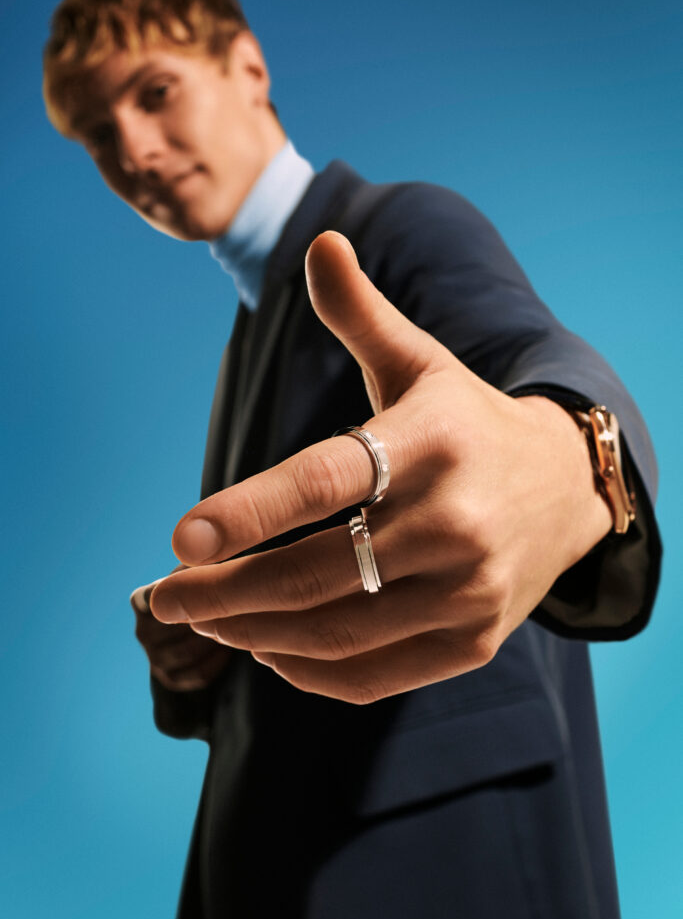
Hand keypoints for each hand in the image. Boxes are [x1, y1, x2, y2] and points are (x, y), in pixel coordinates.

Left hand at [150, 231, 610, 703]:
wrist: (564, 490)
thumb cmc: (468, 423)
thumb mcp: (422, 363)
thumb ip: (363, 313)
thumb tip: (319, 242)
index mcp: (431, 442)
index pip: (324, 480)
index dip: (247, 512)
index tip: (179, 538)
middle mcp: (456, 519)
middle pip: (315, 573)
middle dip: (224, 592)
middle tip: (166, 594)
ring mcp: (470, 589)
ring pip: (336, 632)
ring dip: (254, 633)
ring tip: (207, 616)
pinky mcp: (474, 640)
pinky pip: (372, 675)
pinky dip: (306, 670)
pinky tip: (267, 647)